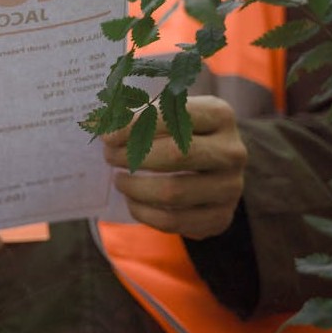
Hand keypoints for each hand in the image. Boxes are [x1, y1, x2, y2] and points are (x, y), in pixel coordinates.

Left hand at [102, 95, 245, 239]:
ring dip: (134, 187)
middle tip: (109, 156)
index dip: (135, 125)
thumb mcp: (165, 112)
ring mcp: (231, 188)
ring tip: (119, 179)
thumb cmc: (178, 131)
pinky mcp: (221, 217)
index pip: (174, 116)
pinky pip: (173, 222)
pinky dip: (143, 213)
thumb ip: (135, 110)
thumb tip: (100, 122)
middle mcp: (232, 152)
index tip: (106, 135)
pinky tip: (132, 201)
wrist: (213, 166)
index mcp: (220, 115)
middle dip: (133, 156)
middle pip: (175, 155)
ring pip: (172, 193)